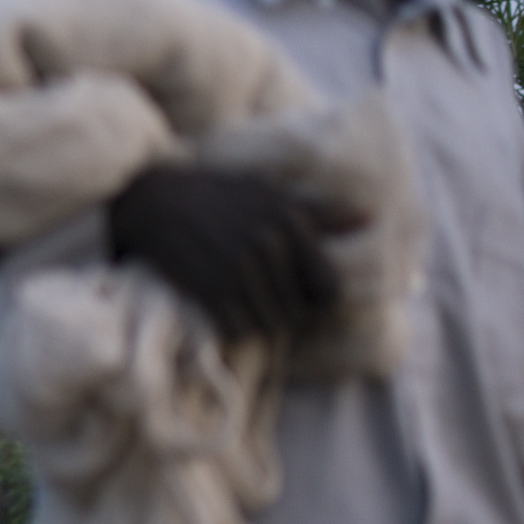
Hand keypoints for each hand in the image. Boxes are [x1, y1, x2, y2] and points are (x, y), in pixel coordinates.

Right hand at [108, 166, 339, 341]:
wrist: (153, 200)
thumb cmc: (215, 195)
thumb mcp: (268, 194)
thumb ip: (319, 213)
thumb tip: (370, 217)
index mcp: (289, 221)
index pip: (327, 287)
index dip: (316, 301)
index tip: (297, 297)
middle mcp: (268, 244)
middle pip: (296, 310)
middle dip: (283, 313)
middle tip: (262, 304)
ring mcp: (237, 267)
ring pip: (268, 324)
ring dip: (257, 324)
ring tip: (243, 309)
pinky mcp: (208, 287)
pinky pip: (237, 328)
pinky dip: (233, 328)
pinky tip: (223, 313)